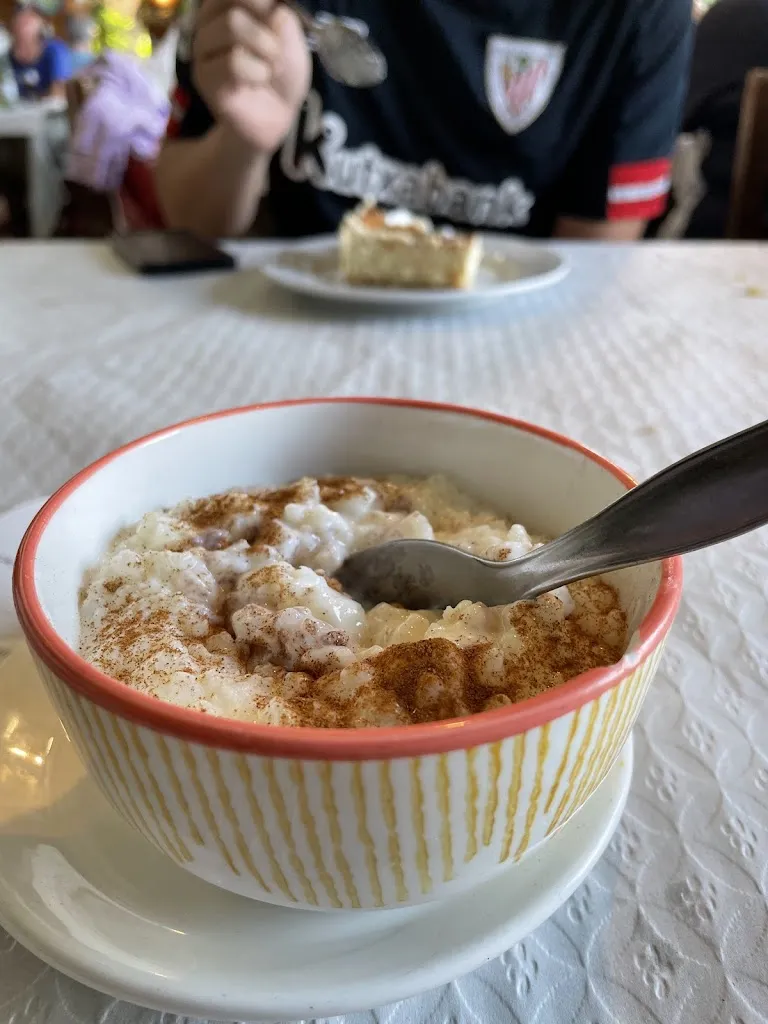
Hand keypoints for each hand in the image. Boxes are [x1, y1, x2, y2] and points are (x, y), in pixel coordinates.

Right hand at [192, 0, 310, 152]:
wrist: (277, 117)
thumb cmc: (281, 73)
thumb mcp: (292, 38)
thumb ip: (282, 16)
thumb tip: (275, 7)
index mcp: (228, 4)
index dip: (262, 1)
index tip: (279, 15)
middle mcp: (210, 20)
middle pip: (235, 0)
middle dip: (267, 24)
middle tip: (277, 49)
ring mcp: (203, 47)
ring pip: (232, 24)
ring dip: (265, 48)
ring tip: (271, 67)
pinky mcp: (204, 76)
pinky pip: (232, 61)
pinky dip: (257, 71)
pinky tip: (259, 80)